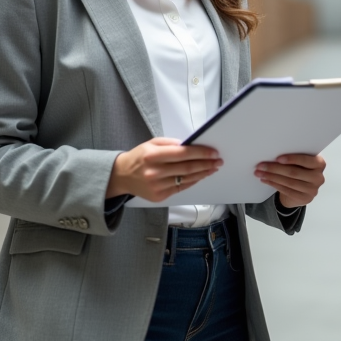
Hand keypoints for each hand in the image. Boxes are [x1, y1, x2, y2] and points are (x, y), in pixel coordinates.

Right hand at [107, 138, 222, 201]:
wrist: (122, 176)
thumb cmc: (139, 157)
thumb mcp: (151, 143)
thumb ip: (171, 143)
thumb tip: (190, 145)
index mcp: (152, 155)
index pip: (182, 154)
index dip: (200, 153)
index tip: (213, 152)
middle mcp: (154, 172)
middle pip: (187, 168)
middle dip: (206, 164)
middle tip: (218, 161)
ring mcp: (157, 186)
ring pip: (186, 179)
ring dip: (203, 173)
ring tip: (213, 168)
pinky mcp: (159, 196)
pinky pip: (181, 188)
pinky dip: (193, 181)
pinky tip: (200, 176)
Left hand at [256, 153, 325, 207]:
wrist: (303, 188)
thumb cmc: (301, 169)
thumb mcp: (302, 162)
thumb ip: (294, 158)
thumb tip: (273, 153)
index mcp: (320, 163)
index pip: (306, 160)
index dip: (292, 159)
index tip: (277, 158)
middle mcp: (318, 177)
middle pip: (294, 172)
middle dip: (275, 168)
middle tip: (261, 165)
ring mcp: (313, 190)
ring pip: (288, 182)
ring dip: (272, 177)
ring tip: (260, 173)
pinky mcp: (305, 198)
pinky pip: (286, 190)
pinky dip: (274, 184)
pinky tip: (265, 180)